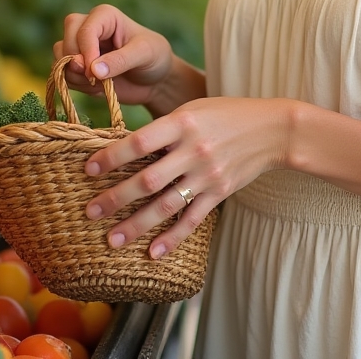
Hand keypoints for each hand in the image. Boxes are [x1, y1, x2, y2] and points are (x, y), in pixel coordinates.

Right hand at [54, 5, 174, 107]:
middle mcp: (88, 27)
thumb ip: (121, 60)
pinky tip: (96, 88)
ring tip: (101, 84)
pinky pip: (61, 75)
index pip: (84, 30)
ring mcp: (80, 47)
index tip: (95, 73)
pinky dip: (75, 85)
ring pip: (59, 58)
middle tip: (95, 79)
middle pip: (66, 40)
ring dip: (75, 76)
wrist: (155, 80)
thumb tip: (93, 70)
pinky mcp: (76, 66)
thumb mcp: (145, 54)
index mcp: (105, 16)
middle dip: (77, 63)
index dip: (86, 52)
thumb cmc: (154, 58)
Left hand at [84, 96, 295, 258]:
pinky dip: (173, 238)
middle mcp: (193, 149)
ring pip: (166, 204)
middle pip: (148, 178)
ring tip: (112, 239)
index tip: (89, 169)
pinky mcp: (220, 192)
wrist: (272, 129)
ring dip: (137, 224)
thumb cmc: (226, 113)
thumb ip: (165, 128)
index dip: (112, 157)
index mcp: (183, 122)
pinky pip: (193, 219)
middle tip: (90, 211)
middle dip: (116, 197)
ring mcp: (207, 174)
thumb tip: (127, 148)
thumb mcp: (193, 108)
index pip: (140, 142)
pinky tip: (153, 253)